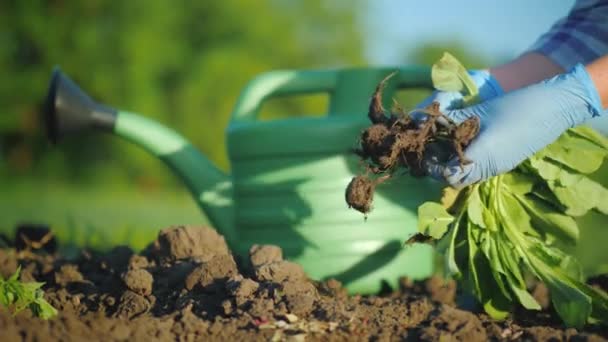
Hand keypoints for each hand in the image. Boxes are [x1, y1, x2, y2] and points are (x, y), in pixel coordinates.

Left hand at [425, 64, 606, 187]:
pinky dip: (467, 160)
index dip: (432, 166)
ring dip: (453, 163)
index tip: (423, 150)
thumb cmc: (516, 106)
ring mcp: (500, 167)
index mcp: (482, 157)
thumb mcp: (480, 111)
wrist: (555, 107)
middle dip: (440, 166)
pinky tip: (463, 141)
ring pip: (468, 175)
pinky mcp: (506, 162)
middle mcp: (490, 168)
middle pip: (456, 179)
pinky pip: (480, 169)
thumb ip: (452, 120)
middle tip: (430, 146)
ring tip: (444, 142)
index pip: (448, 176)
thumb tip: (426, 121)